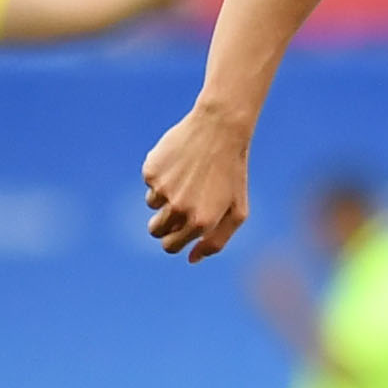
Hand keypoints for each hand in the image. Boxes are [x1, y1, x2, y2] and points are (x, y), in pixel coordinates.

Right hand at [143, 104, 254, 259]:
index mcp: (201, 223)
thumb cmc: (233, 172)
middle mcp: (179, 209)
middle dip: (163, 225)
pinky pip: (150, 182)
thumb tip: (191, 259)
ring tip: (186, 176)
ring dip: (164, 195)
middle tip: (177, 206)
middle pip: (156, 231)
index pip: (171, 246)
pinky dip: (161, 174)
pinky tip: (180, 161)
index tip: (177, 231)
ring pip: (152, 204)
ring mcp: (163, 190)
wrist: (221, 129)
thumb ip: (216, 241)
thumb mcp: (237, 210)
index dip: (173, 240)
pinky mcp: (152, 172)